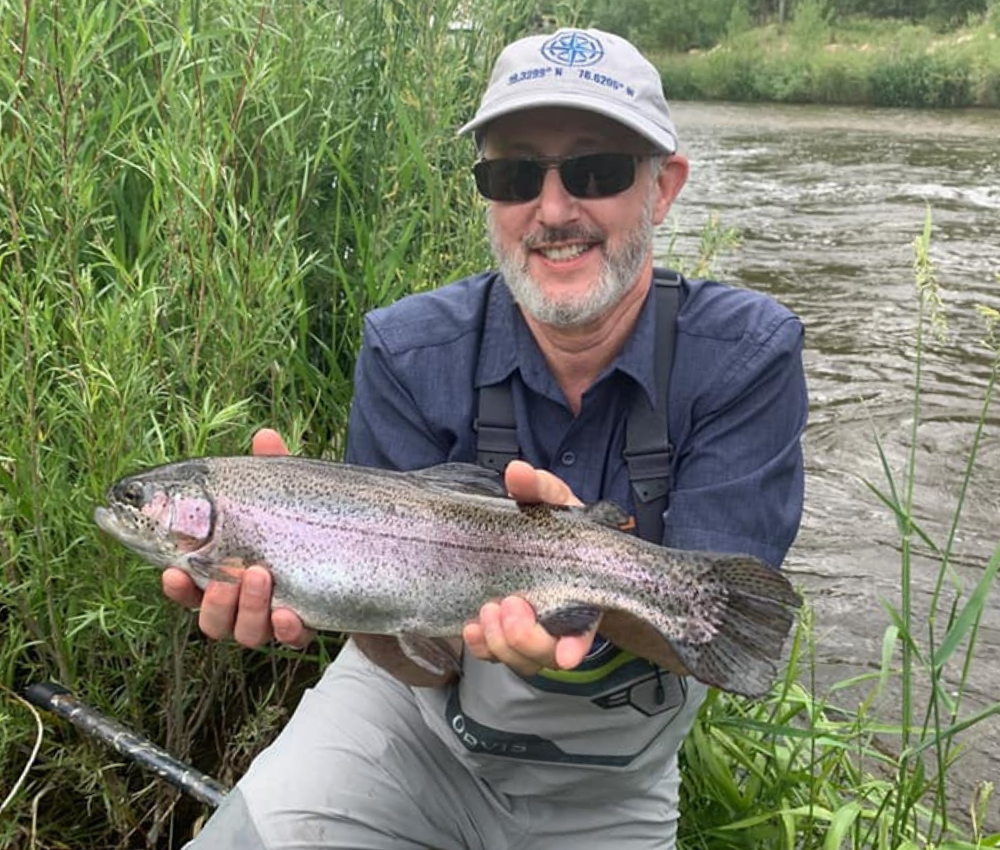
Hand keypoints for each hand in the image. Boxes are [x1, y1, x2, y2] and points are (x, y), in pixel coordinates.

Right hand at [160, 428, 314, 648]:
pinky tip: (289, 614)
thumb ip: (272, 471)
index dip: (178, 587)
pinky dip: (286, 630)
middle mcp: (244, 601)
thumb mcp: (288, 494)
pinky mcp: (307, 624)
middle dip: (216, 599)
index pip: (190, 587)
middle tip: (233, 570)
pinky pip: (291, 640)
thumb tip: (265, 436)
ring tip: (262, 575)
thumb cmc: (305, 520)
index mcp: (226, 571)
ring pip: (246, 633)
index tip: (173, 573)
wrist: (363, 554)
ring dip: (248, 608)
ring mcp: (274, 616)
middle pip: (213, 619)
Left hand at [462, 460, 599, 676]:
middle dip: (525, 638)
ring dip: (500, 643)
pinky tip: (470, 628)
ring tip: (486, 611)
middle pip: (547, 653)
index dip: (576, 647)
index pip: (585, 632)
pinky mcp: (504, 633)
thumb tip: (517, 471)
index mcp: (582, 597)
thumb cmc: (559, 526)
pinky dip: (481, 645)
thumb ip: (540, 488)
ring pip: (519, 659)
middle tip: (509, 604)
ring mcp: (531, 632)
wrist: (545, 540)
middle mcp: (559, 623)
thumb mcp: (555, 503)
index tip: (567, 655)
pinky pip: (493, 652)